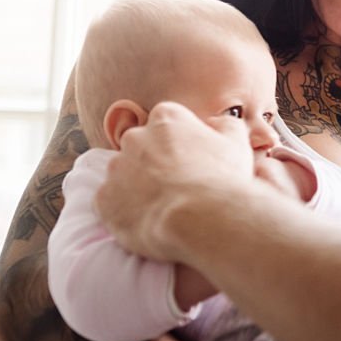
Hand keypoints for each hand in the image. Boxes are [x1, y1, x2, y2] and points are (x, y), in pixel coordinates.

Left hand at [95, 101, 254, 260]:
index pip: (167, 124)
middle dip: (154, 163)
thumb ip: (224, 125)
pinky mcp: (104, 199)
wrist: (202, 218)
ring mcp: (116, 169)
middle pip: (141, 147)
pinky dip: (124, 211)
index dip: (179, 144)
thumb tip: (216, 123)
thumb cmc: (223, 179)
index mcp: (166, 118)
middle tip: (177, 186)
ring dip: (138, 187)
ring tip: (163, 207)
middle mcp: (135, 137)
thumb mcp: (237, 143)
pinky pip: (110, 203)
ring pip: (124, 175)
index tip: (190, 162)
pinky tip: (147, 221)